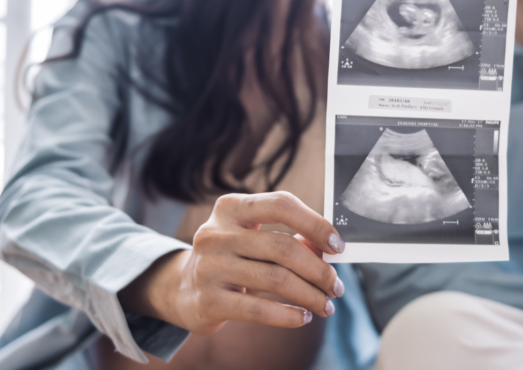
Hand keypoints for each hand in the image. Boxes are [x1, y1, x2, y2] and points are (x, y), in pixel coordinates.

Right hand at [120, 191, 345, 334]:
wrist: (184, 289)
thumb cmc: (231, 258)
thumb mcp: (252, 239)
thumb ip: (288, 238)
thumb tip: (328, 249)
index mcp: (230, 208)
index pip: (281, 205)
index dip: (315, 224)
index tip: (338, 246)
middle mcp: (216, 233)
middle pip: (282, 247)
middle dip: (319, 270)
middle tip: (337, 286)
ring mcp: (210, 266)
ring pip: (276, 279)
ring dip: (309, 295)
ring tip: (325, 305)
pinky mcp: (208, 300)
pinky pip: (259, 310)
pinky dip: (288, 316)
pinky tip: (302, 317)